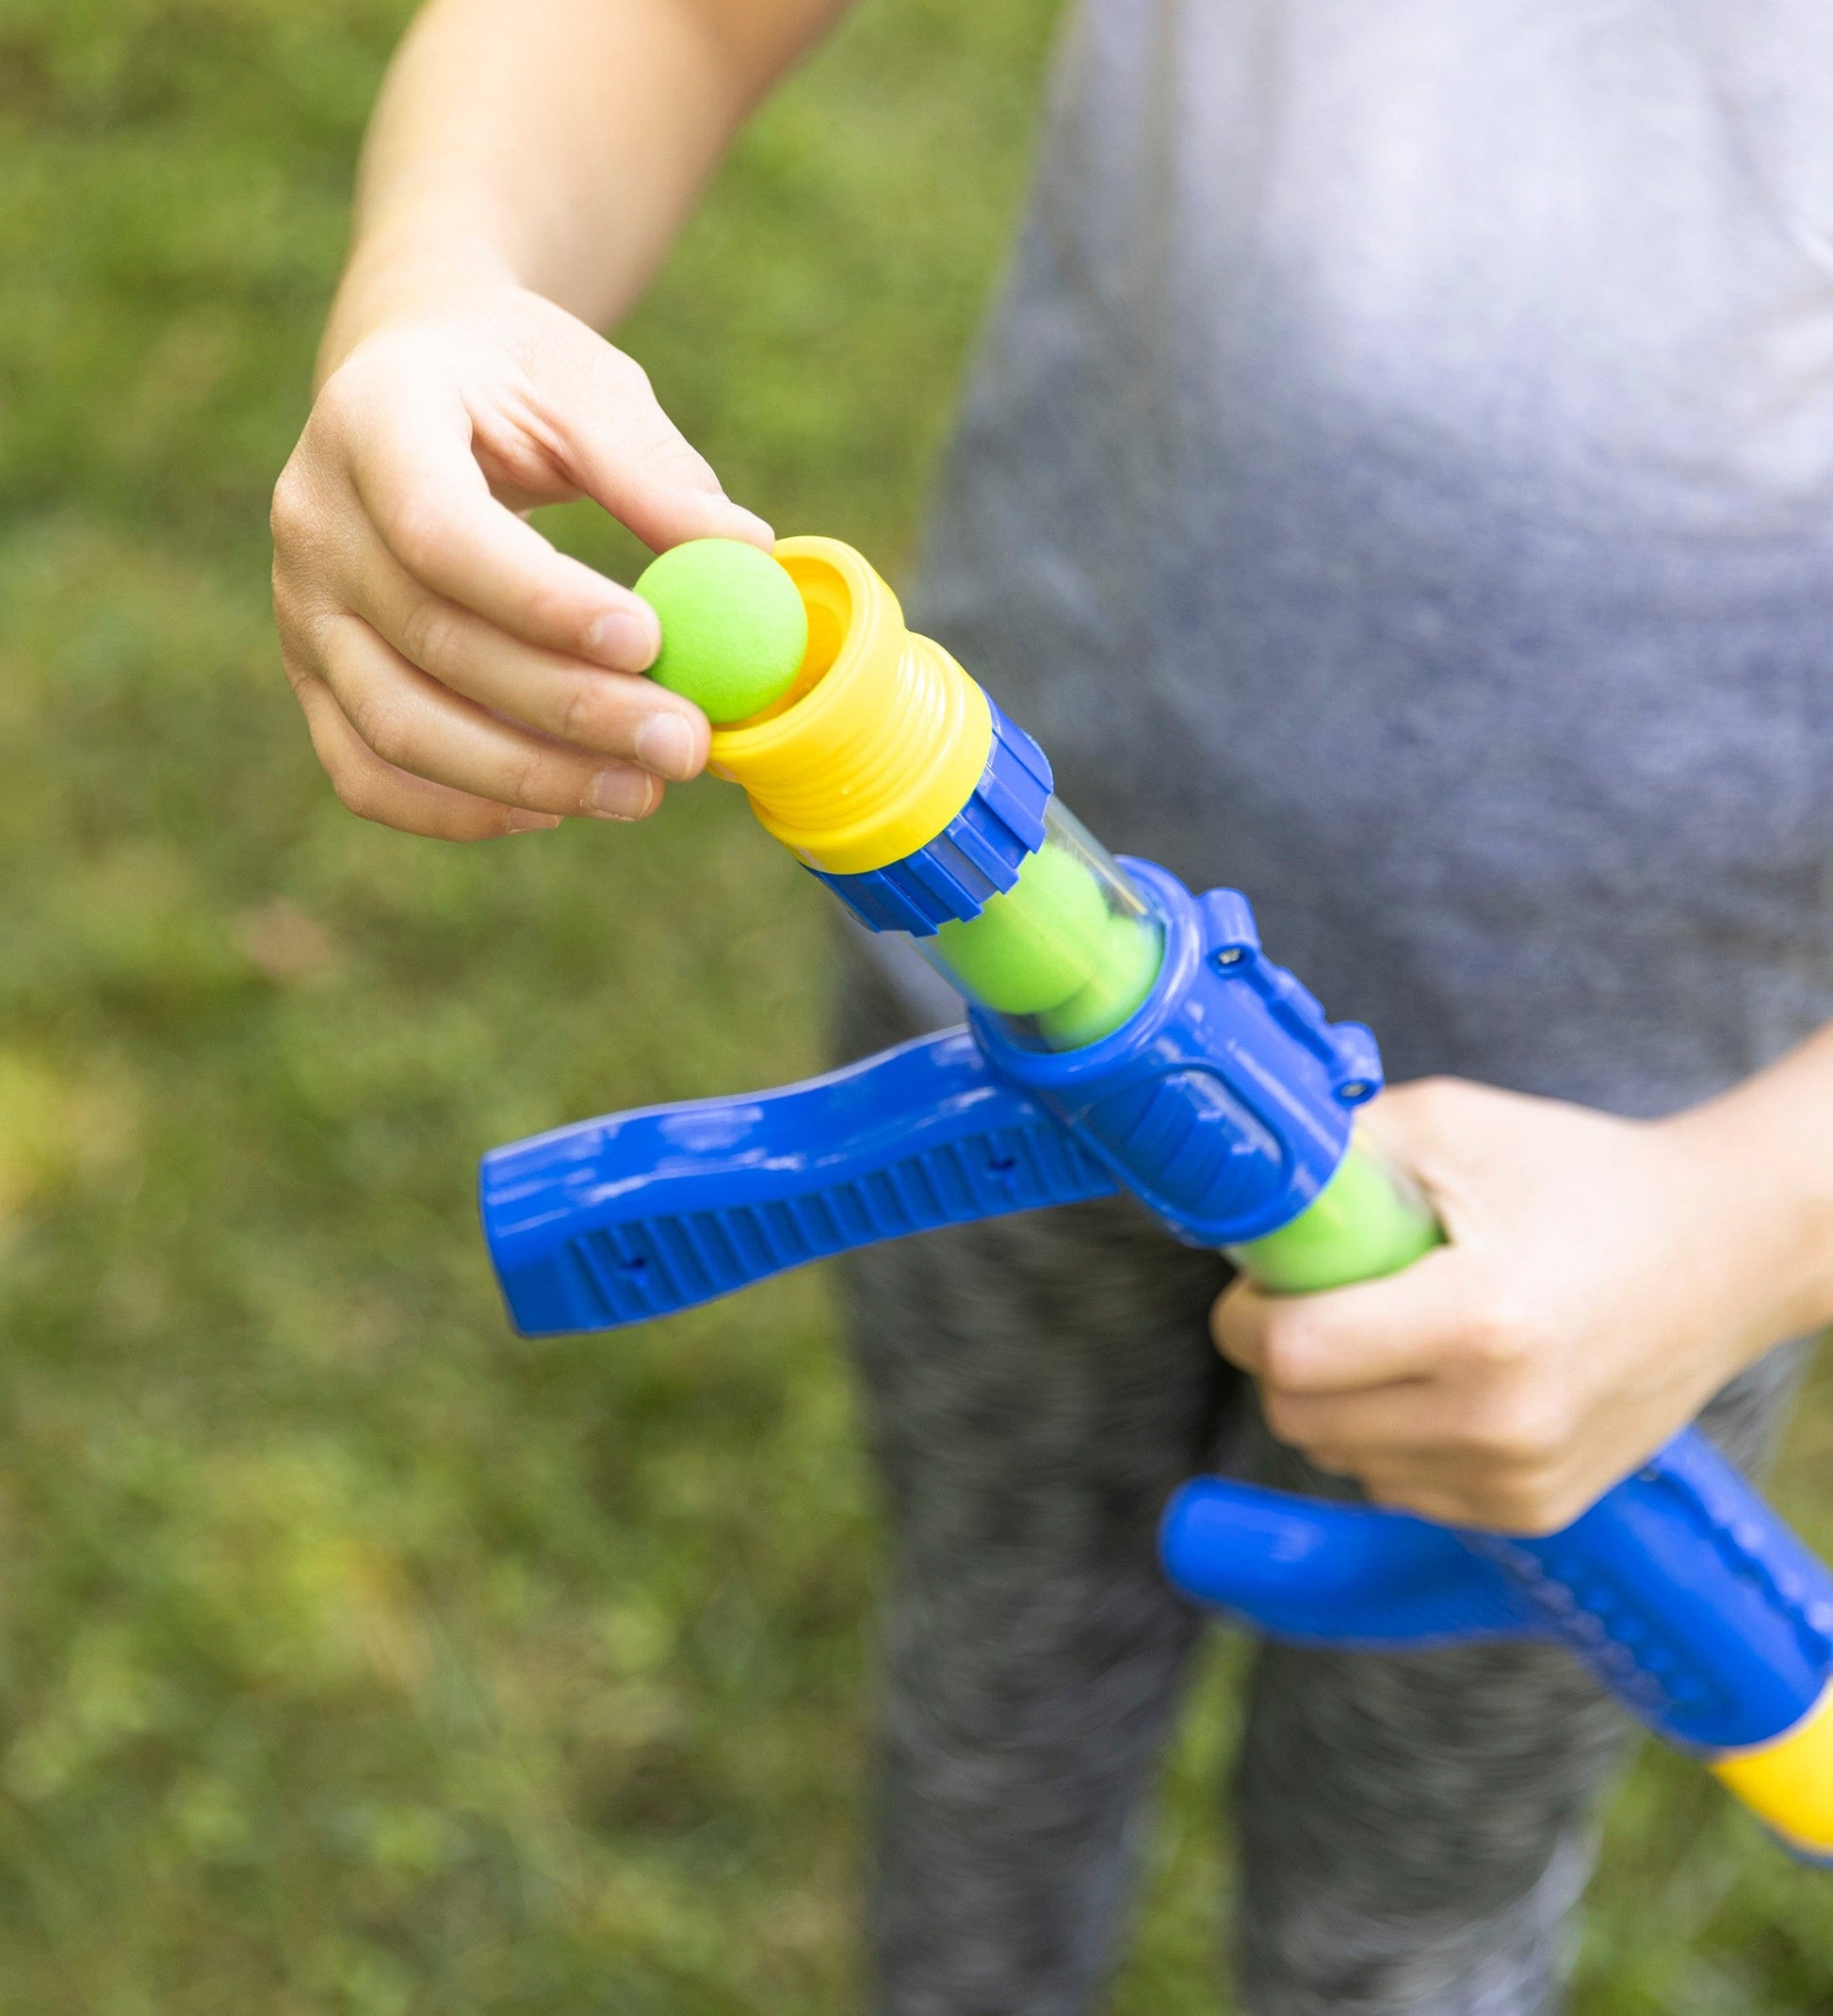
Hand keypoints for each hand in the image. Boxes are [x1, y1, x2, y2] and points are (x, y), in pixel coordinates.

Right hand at [272, 283, 772, 838]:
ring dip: (529, 777)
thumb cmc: (516, 383)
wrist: (412, 380)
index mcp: (373, 418)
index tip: (650, 641)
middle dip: (569, 709)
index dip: (540, 600)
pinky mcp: (311, 677)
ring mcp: (301, 609)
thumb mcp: (587, 391)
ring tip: (643, 790)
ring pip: (398, 727)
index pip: (439, 529)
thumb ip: (655, 475)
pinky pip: (366, 773)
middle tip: (684, 744)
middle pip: (434, 643)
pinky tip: (557, 809)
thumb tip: (751, 556)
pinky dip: (458, 810)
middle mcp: (315, 521)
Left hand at [1212, 1076, 1803, 1533]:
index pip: (1293, 1354)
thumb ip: (1335, 1157)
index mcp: (1481, 1322)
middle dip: (1280, 1357)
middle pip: (1300, 1418)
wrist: (1722, 1253)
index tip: (1256, 1281)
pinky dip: (1388, 1435)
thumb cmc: (1580, 1176)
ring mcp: (1519, 1479)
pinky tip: (1438, 1375)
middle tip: (1315, 1300)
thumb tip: (1239, 1185)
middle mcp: (1501, 1420)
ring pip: (1340, 1459)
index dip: (1247, 1314)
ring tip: (1391, 1330)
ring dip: (1334, 1400)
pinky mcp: (1532, 1510)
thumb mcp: (1450, 1126)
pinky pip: (1396, 1485)